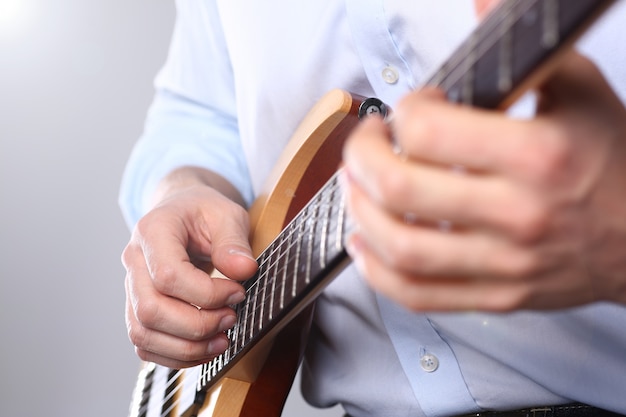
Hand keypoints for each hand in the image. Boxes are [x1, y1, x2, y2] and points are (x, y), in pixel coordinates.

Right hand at [122, 168, 257, 367]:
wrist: (182, 212)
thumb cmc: (204, 211)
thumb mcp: (226, 213)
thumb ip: (234, 240)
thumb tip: (244, 270)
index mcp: (152, 231)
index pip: (168, 275)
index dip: (207, 293)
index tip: (238, 292)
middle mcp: (134, 260)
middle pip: (151, 310)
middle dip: (198, 325)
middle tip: (232, 319)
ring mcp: (131, 287)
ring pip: (143, 333)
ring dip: (186, 346)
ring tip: (222, 341)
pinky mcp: (137, 308)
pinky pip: (145, 344)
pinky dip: (175, 355)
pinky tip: (205, 349)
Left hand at [342, 52, 625, 310]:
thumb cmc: (614, 166)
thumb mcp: (583, 93)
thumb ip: (530, 53)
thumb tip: (485, 5)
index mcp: (538, 156)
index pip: (430, 132)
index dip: (404, 112)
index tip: (411, 108)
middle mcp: (517, 214)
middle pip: (400, 190)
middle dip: (362, 157)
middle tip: (366, 143)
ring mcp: (504, 263)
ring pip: (400, 247)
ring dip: (359, 212)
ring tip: (355, 186)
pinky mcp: (495, 295)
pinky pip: (417, 295)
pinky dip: (376, 271)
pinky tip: (364, 243)